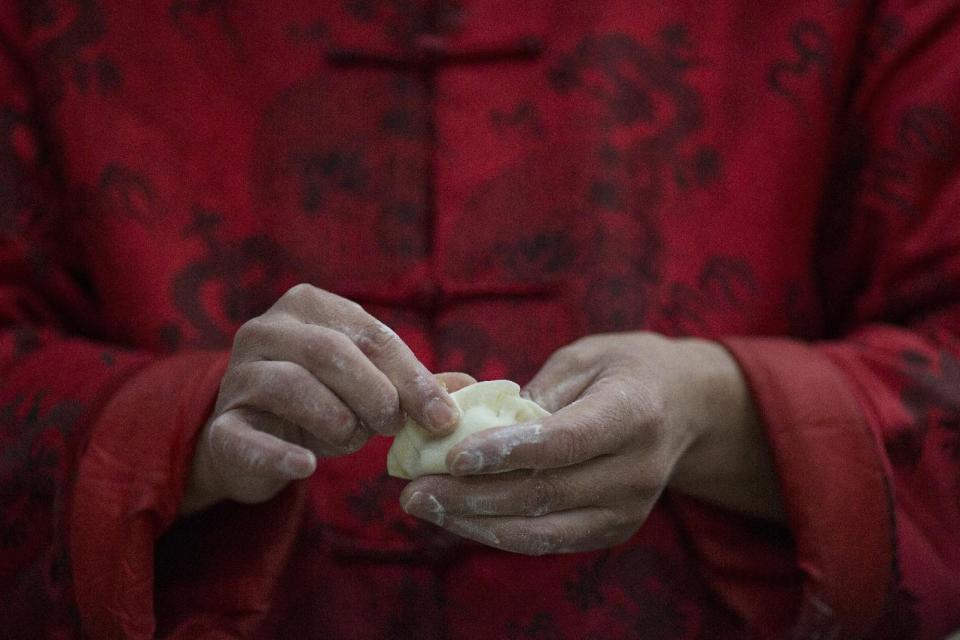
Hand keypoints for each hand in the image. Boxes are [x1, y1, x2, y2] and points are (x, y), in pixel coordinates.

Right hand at [180, 284, 464, 515]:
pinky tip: (307, 466)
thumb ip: (413, 383)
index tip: (443, 418)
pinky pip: (248, 437)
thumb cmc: (320, 402)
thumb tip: (470, 387)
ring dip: (337, 421)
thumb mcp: (368, 384)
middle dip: (375, 394)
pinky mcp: (220, 426)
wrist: (250, 441)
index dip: (412, 378)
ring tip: (352, 439)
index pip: (371, 334)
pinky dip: (281, 454)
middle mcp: (267, 329)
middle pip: (330, 351)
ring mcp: (238, 375)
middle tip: (395, 427)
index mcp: (310, 306)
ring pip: (292, 387)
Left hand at [399, 332, 783, 554]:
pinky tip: (459, 517)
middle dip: (472, 495)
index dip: (507, 452)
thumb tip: (466, 426)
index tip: (453, 456)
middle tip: (414, 490)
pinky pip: (549, 541)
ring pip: (541, 528)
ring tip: (424, 506)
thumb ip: (532, 394)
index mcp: (633, 413)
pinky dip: (499, 532)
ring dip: (475, 522)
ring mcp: (630, 508)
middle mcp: (638, 469)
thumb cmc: (621, 371)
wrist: (682, 406)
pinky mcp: (615, 530)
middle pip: (545, 492)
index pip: (565, 442)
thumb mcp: (582, 360)